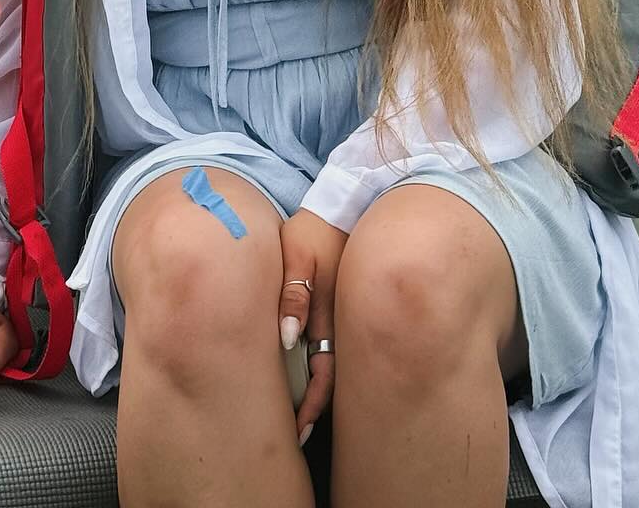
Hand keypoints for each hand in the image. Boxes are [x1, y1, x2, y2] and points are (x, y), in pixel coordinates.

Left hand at [279, 207, 348, 443]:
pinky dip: (322, 368)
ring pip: (333, 366)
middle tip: (296, 435)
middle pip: (329, 380)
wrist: (351, 203)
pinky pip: (334, 346)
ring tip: (298, 417)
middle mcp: (340, 324)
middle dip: (313, 408)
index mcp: (329, 316)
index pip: (322, 375)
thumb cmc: (318, 229)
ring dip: (318, 391)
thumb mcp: (300, 252)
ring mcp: (344, 317)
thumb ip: (293, 294)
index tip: (296, 429)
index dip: (310, 405)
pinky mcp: (343, 308)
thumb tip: (287, 339)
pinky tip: (308, 376)